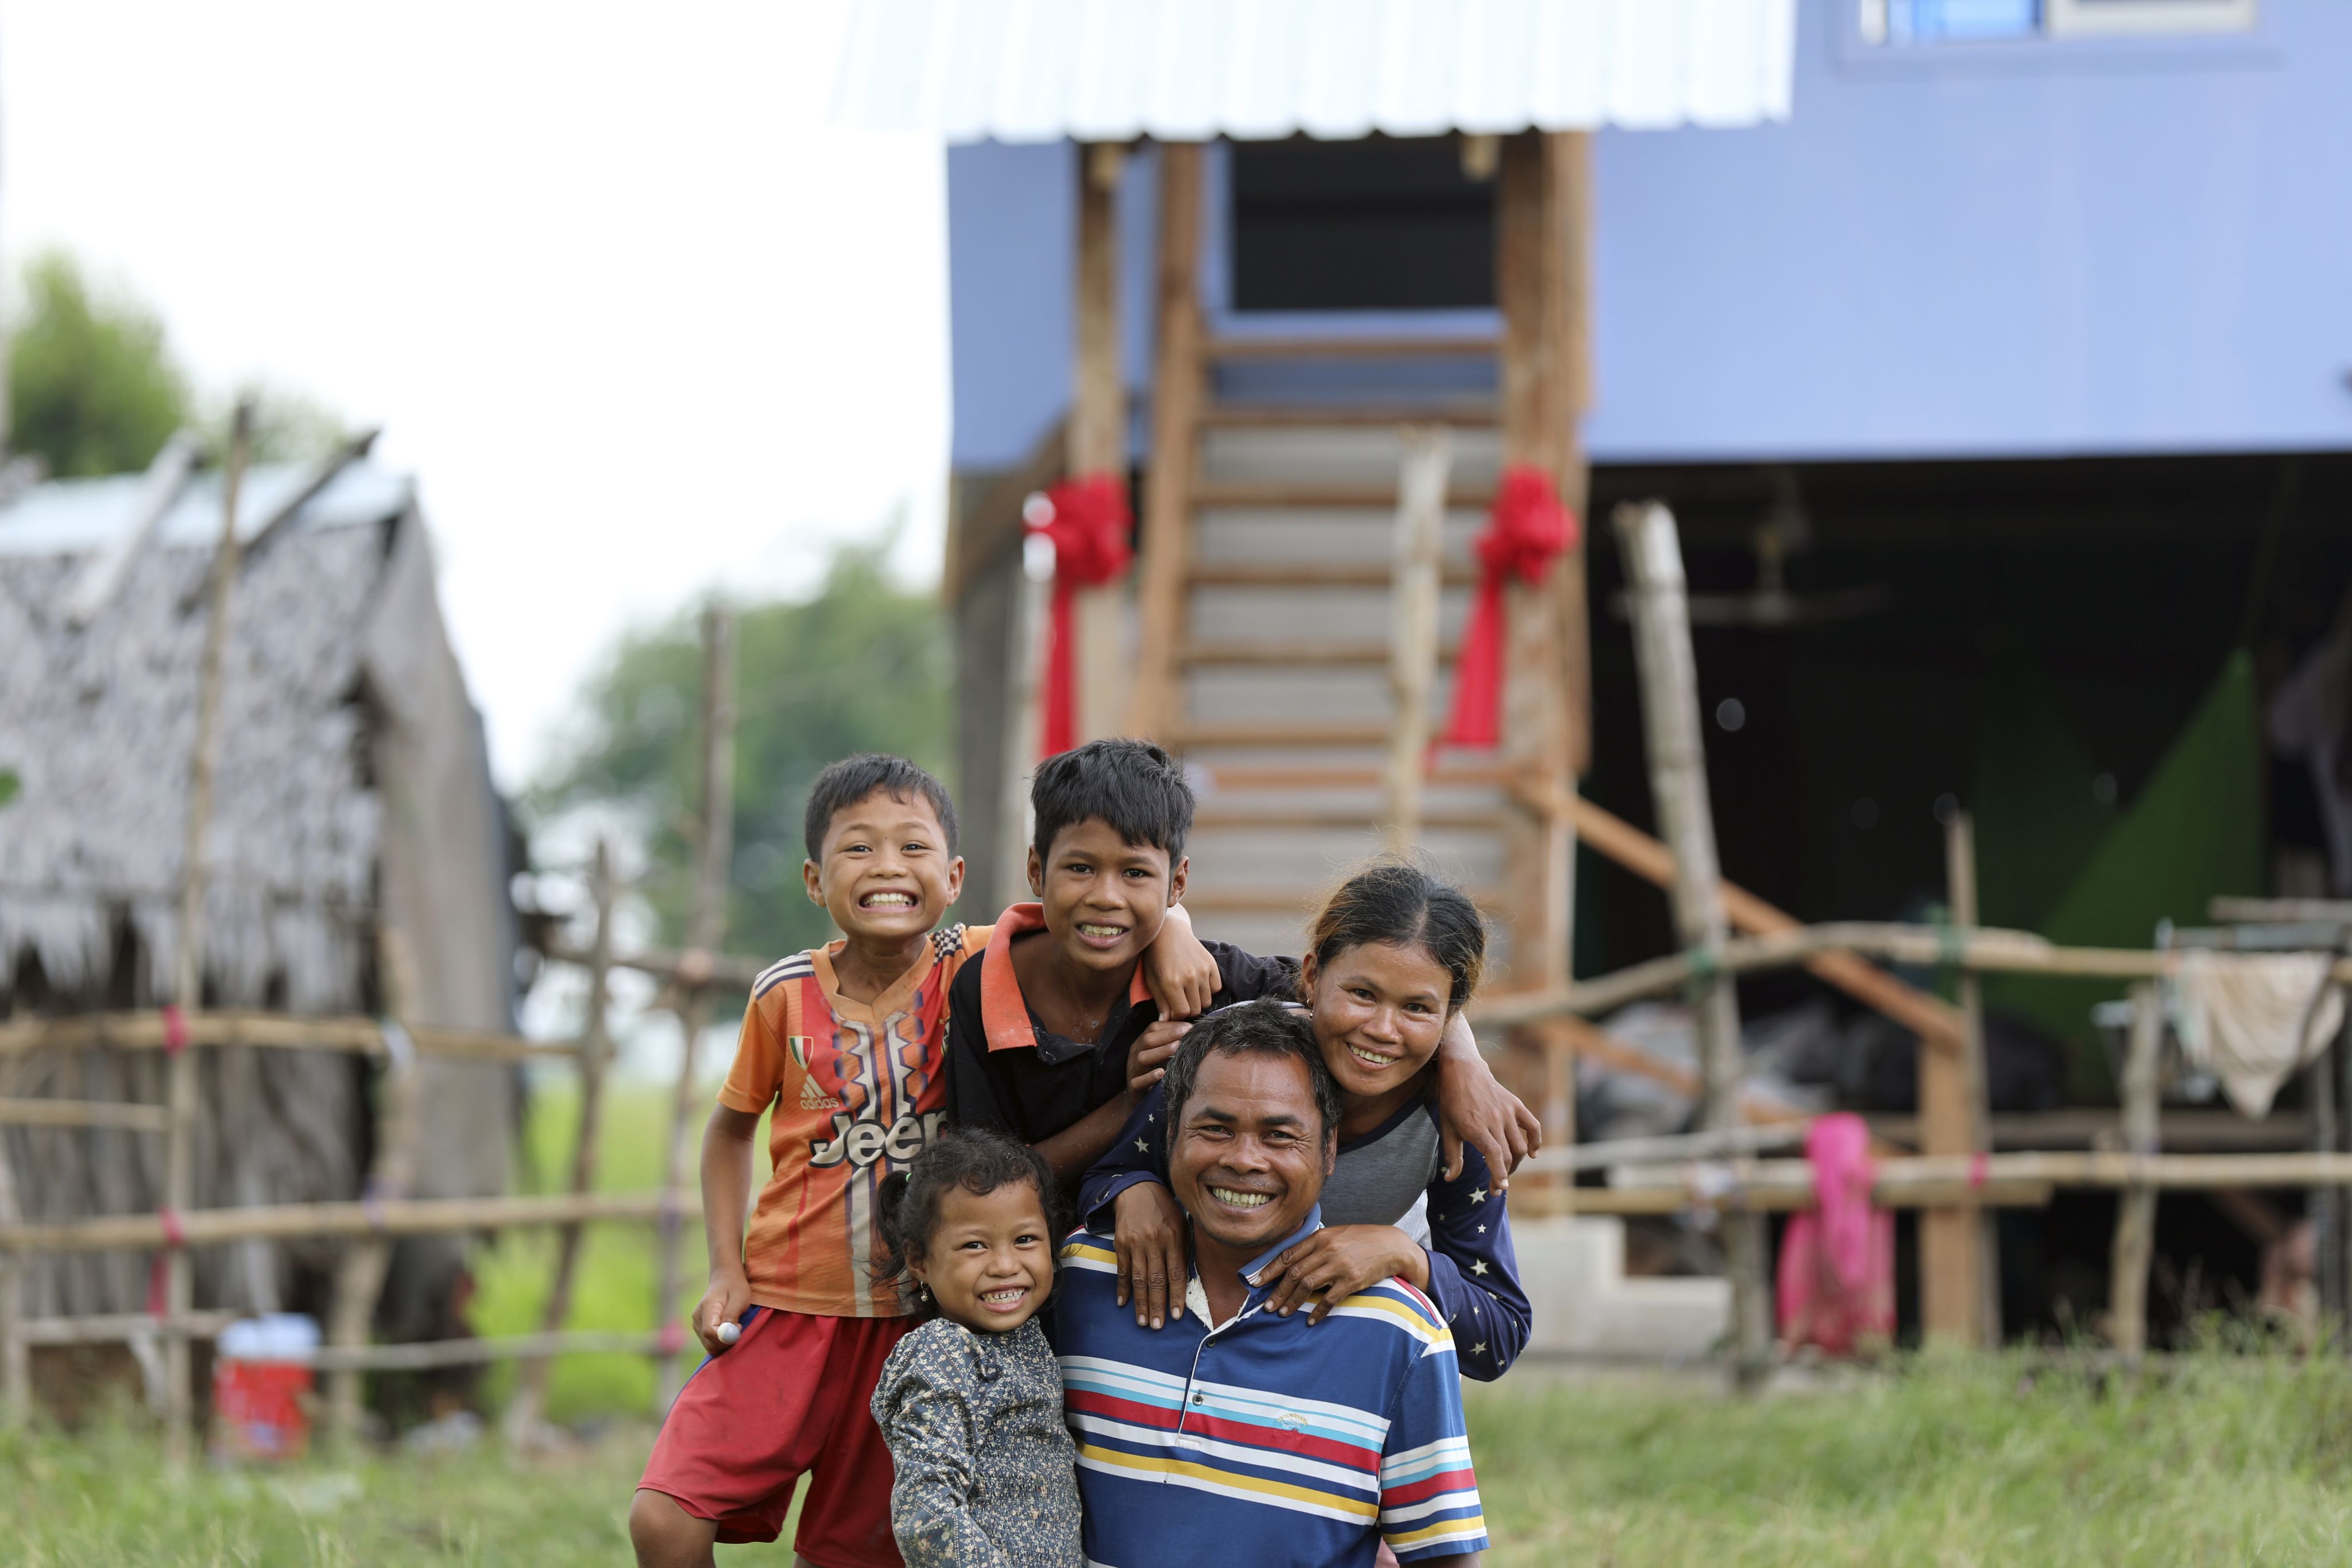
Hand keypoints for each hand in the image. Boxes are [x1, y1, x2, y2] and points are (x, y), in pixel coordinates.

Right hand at [693, 1267, 752, 1354]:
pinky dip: (721, 1341)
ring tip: (734, 1325)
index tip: (739, 1327)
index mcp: (706, 1308)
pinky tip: (728, 1328)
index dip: (725, 1337)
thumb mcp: (739, 1298)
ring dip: (724, 1342)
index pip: (709, 1332)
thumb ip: (731, 1315)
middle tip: (739, 1327)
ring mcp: (697, 1324)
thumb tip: (727, 1335)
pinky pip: (710, 1343)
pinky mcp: (700, 1329)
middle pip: (709, 1342)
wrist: (725, 1279)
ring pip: (710, 1345)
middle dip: (726, 1342)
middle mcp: (697, 1317)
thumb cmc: (735, 1287)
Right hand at [1112, 1182, 1186, 1328]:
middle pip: (1156, 1280)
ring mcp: (1135, 1243)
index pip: (1176, 1273)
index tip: (1177, 1315)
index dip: (1176, 1296)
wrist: (1137, 1189)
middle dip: (1158, 1305)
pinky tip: (1123, 1303)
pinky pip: (1122, 1270)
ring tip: (1143, 1321)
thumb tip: (1184, 1279)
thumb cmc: (1165, 1209)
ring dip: (1140, 1303)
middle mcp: (1154, 1242)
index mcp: (1173, 1237)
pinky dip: (1123, 1288)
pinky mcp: (1120, 1244)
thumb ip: (1183, 1249)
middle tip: (1158, 1326)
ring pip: (1139, 1279)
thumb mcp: (1182, 1223)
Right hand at [1126, 1019, 1190, 1099]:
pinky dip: (1150, 1077)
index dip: (1171, 1026)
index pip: (1153, 1028)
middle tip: (1186, 1033)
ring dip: (1161, 1052)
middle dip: (1168, 1035)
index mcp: (1141, 1044)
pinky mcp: (1134, 1088)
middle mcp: (1135, 1055)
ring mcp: (1133, 1071)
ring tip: (1177, 1047)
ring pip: (1142, 1058)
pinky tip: (1162, 1073)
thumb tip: (1188, 1027)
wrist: (1138, 1098)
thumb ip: (1170, 1042)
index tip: (1189, 1026)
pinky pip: (1139, 1081)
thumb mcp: (1160, 1055)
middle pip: (1147, 1040)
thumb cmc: (1153, 1073)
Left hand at [1141, 904, 1219, 1019]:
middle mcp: (1188, 977)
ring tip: (1188, 991)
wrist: (1169, 932)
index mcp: (1170, 982)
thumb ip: (1160, 1002)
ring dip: (1198, 1000)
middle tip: (1180, 1001)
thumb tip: (1165, 1021)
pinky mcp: (1211, 964)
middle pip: (1195, 1009)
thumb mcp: (1151, 979)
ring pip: (1207, 1001)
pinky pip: (1216, 988)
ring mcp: (1202, 970)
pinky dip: (1208, 989)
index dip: (1176, 1015)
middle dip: (1187, 1009)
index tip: (1173, 1009)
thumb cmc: (1156, 957)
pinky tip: (1198, 983)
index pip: (1181, 1013)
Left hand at [1257, 1226, 1425, 1323]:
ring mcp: (1339, 1266)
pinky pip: (1329, 1299)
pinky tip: (1310, 1320)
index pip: (1288, 1255)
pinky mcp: (1352, 1281)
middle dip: (1277, 1292)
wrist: (1392, 1246)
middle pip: (1294, 1273)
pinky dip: (1317, 1312)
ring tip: (1282, 1313)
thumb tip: (1293, 1260)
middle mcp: (1327, 1250)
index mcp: (1320, 1237)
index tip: (1257, 1282)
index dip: (1270, 1270)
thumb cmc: (1362, 1240)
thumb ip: (1316, 1246)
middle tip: (1267, 1306)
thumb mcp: (1336, 1235)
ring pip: (1307, 1286)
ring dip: (1292, 1302)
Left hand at [1434, 1036, 1541, 1194]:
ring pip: (1519, 1145)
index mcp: (1475, 1127)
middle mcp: (1494, 1120)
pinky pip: (1532, 1125)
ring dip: (1516, 1162)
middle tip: (1497, 1186)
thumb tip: (1450, 1179)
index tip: (1500, 1188)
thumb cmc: (1452, 1101)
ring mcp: (1507, 1112)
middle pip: (1507, 1155)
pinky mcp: (1515, 1105)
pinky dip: (1535, 1141)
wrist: (1463, 1070)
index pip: (1494, 1155)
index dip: (1498, 1174)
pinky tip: (1532, 1153)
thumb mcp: (1446, 1129)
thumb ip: (1452, 1156)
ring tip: (1506, 1170)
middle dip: (1504, 1175)